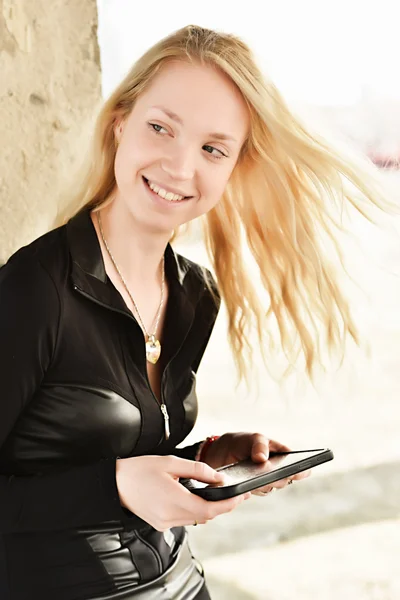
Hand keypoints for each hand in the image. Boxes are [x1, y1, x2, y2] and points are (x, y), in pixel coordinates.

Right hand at [115, 455, 250, 530]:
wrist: (114, 484)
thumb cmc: (139, 470)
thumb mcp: (171, 463)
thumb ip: (197, 470)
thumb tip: (218, 477)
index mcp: (174, 500)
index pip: (210, 510)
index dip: (229, 504)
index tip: (241, 496)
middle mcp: (170, 517)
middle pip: (206, 517)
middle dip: (223, 506)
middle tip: (237, 494)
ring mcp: (164, 523)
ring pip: (196, 520)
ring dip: (209, 509)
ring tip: (221, 494)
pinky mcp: (160, 524)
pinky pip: (184, 520)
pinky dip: (195, 510)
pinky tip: (197, 499)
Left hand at [202, 432, 310, 494]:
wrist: (223, 452)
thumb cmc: (244, 442)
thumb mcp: (253, 438)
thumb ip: (259, 445)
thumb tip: (262, 458)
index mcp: (281, 455)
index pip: (295, 463)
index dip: (300, 470)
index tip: (298, 472)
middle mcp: (277, 470)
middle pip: (283, 479)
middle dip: (276, 477)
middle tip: (270, 474)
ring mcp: (266, 480)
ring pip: (270, 487)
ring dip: (263, 484)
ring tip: (255, 478)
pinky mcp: (254, 488)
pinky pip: (256, 491)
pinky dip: (252, 487)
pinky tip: (245, 483)